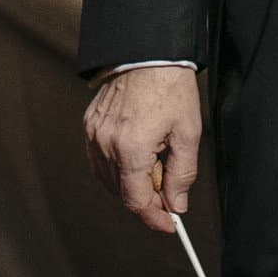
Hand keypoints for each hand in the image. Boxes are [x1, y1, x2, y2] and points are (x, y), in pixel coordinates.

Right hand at [84, 64, 204, 231]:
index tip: (169, 224)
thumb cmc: (171, 88)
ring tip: (154, 162)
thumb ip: (182, 174)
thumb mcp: (188, 133)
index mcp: (131, 148)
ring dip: (131, 183)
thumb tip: (176, 204)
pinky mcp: (89, 125)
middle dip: (147, 197)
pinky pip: (99, 160)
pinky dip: (117, 167)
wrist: (148, 52)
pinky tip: (136, 155)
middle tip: (169, 184)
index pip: (136, 201)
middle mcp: (106, 144)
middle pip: (123, 192)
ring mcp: (94, 134)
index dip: (154, 217)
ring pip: (109, 179)